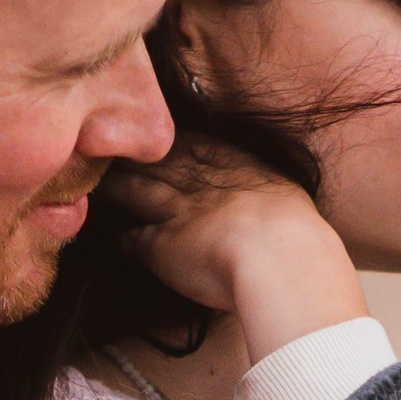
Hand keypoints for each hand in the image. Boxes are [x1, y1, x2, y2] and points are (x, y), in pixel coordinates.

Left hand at [107, 147, 367, 363]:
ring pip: (134, 188)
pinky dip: (119, 237)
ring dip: (116, 186)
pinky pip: (130, 237)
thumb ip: (275, 199)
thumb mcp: (290, 202)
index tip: (162, 141)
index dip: (176, 143)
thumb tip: (279, 214)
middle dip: (135, 154)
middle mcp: (201, 179)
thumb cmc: (300, 238)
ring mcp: (176, 208)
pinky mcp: (159, 243)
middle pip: (158, 159)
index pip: (195, 144)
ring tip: (101, 185)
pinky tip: (110, 238)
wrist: (280, 258)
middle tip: (112, 150)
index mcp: (236, 164)